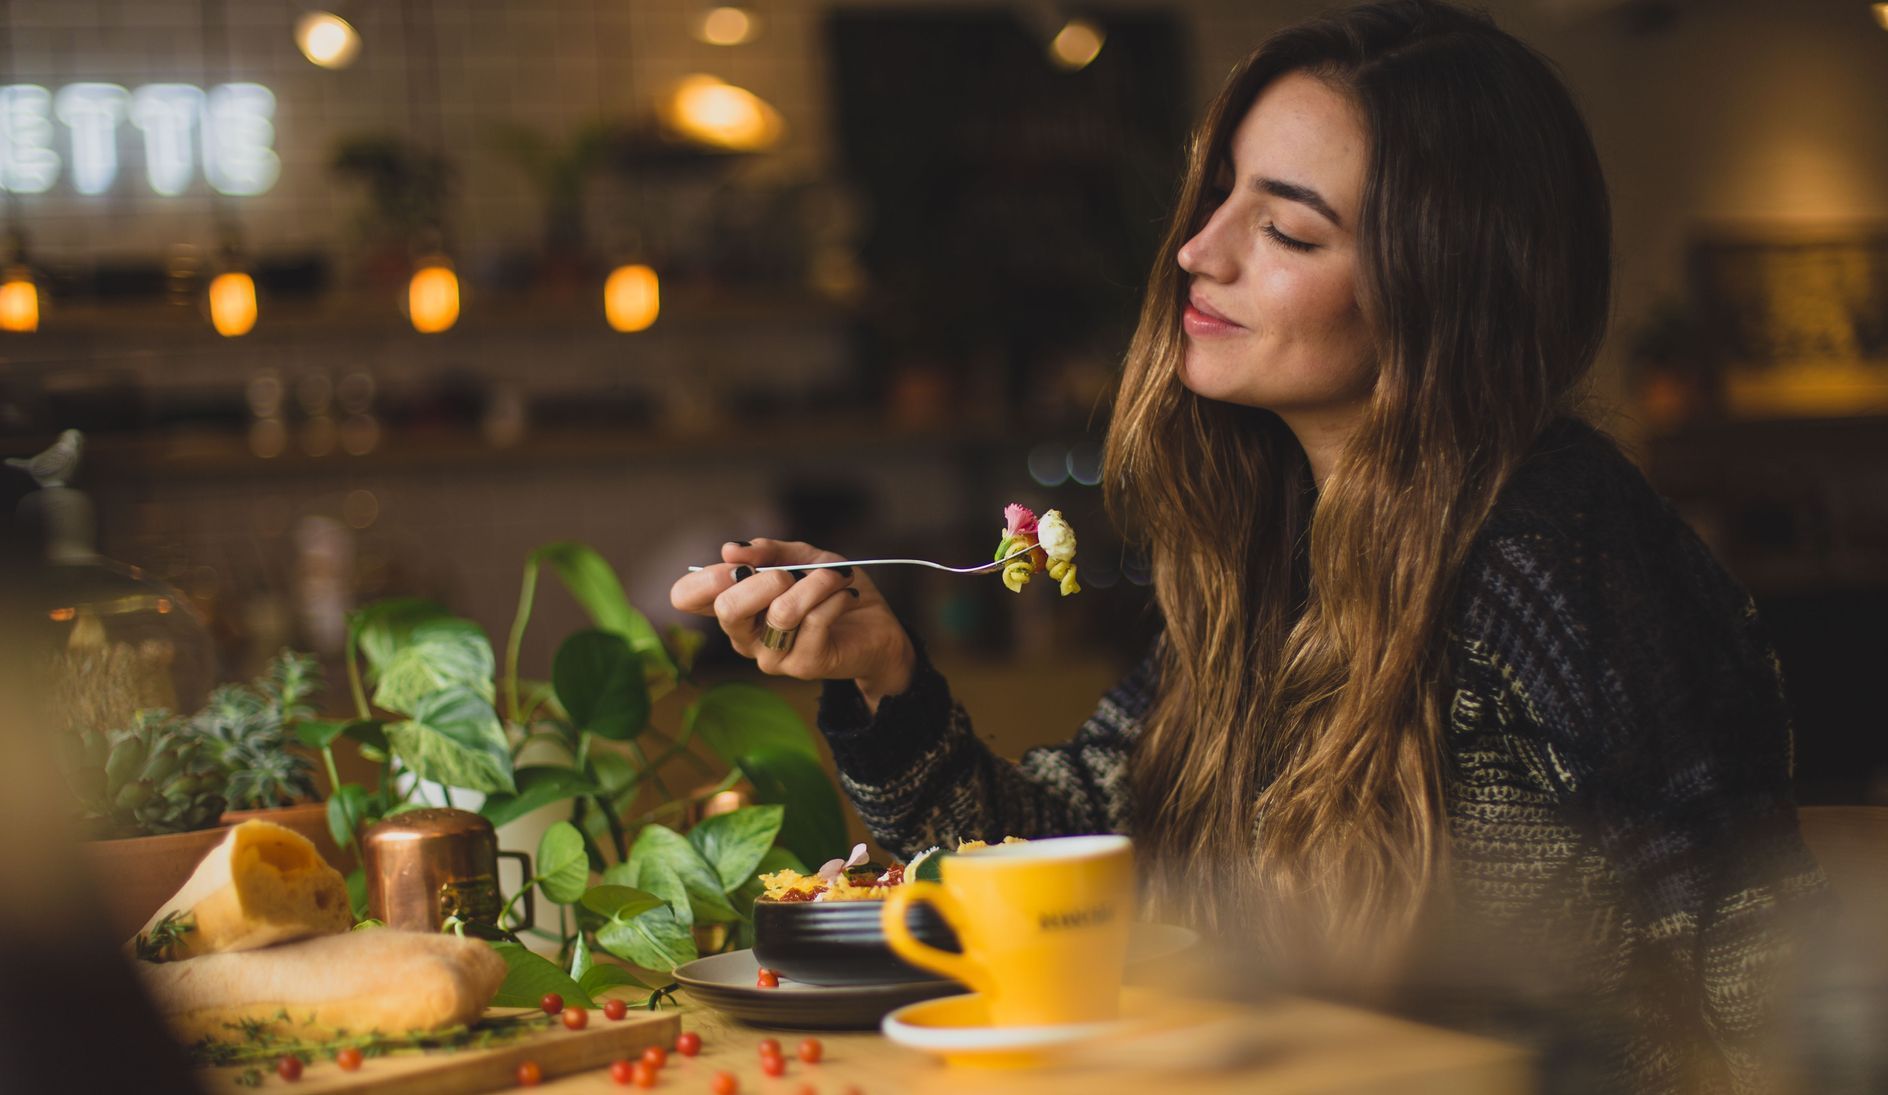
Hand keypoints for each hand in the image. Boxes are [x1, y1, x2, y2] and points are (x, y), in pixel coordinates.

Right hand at [669, 538, 915, 706]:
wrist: (877, 627)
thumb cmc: (831, 591)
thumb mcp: (802, 558)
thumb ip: (769, 551)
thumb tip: (730, 550)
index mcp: (734, 607)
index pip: (686, 597)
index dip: (705, 576)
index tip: (739, 563)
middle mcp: (744, 636)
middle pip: (727, 608)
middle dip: (764, 578)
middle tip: (791, 573)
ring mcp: (771, 656)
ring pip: (781, 611)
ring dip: (815, 583)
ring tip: (836, 577)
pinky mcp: (803, 665)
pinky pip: (815, 620)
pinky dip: (835, 596)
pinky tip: (846, 595)